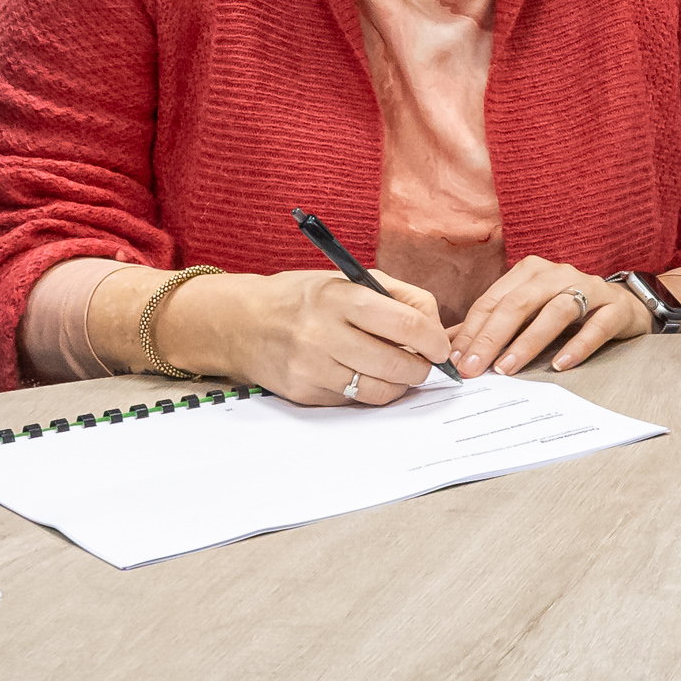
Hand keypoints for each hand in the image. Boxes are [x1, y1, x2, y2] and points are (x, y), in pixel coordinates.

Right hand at [199, 267, 455, 405]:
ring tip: (397, 371)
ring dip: (398, 385)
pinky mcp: (303, 392)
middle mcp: (323, 333)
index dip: (433, 340)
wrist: (240, 323)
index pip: (405, 323)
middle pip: (396, 363)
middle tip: (423, 364)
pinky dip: (368, 392)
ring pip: (378, 390)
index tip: (440, 347)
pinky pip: (353, 401)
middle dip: (420, 368)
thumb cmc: (303, 298)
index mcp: (340, 297)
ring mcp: (312, 367)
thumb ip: (397, 296)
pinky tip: (364, 376)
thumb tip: (436, 327)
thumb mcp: (347, 279)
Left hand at [449, 255, 655, 377]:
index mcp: (530, 272)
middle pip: (518, 303)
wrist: (624, 306)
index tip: (457, 361)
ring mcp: (589, 288)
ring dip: (529, 341)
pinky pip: (596, 326)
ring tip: (508, 368)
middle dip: (492, 337)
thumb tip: (447, 344)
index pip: (493, 300)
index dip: (472, 331)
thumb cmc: (567, 312)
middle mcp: (557, 274)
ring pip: (555, 311)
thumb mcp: (528, 313)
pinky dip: (577, 345)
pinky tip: (560, 365)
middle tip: (475, 369)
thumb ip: (491, 326)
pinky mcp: (615, 307)